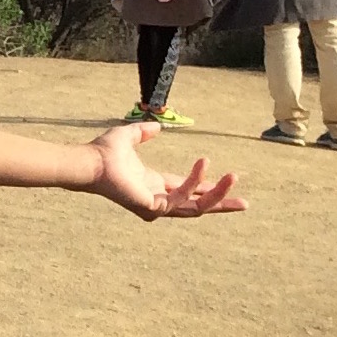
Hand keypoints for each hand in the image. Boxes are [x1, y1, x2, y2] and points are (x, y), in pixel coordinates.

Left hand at [85, 121, 244, 220]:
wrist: (91, 161)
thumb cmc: (104, 152)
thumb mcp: (130, 136)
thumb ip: (144, 132)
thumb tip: (157, 128)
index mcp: (155, 185)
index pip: (188, 190)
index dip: (208, 186)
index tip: (231, 179)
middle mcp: (158, 198)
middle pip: (197, 206)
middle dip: (221, 203)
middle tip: (245, 204)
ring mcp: (156, 206)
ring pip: (196, 207)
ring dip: (217, 194)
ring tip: (234, 177)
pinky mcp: (153, 208)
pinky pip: (182, 198)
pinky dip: (195, 182)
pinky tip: (204, 165)